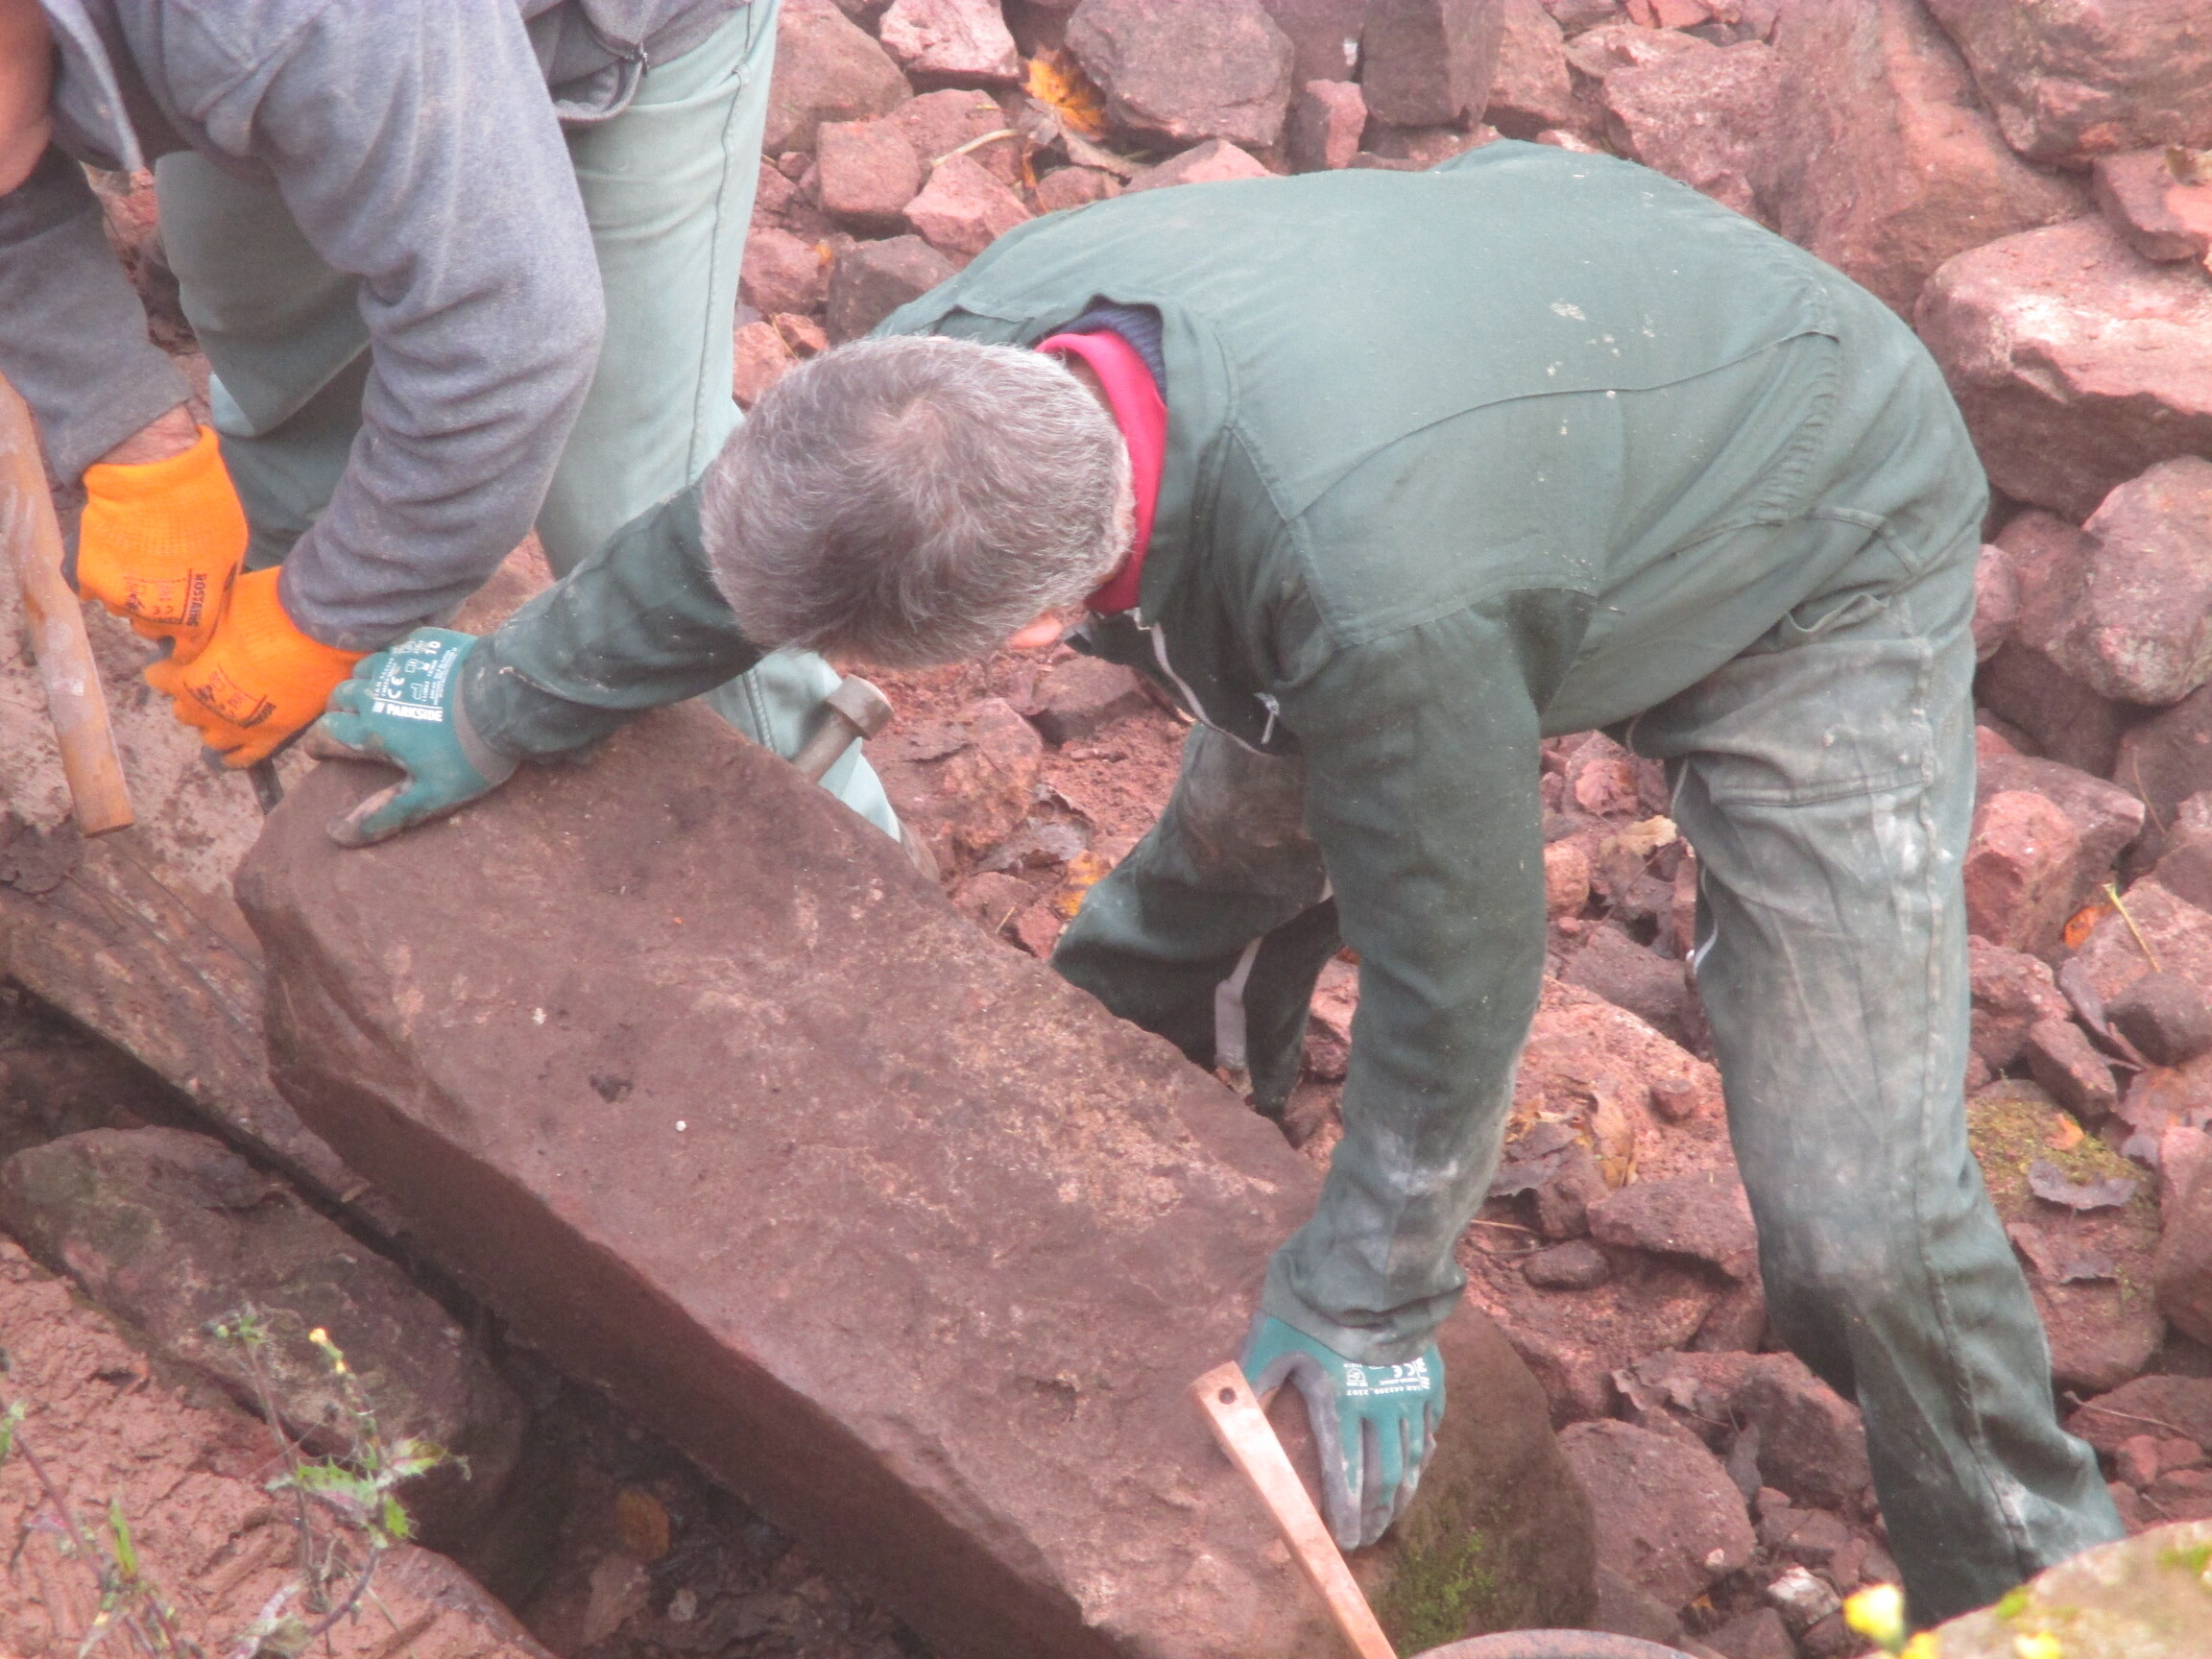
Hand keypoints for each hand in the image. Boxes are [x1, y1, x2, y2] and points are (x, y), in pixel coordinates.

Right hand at [77, 420, 246, 660]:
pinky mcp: (86, 576)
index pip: (188, 650)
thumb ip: (217, 585)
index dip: (188, 642)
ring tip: (140, 562)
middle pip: (152, 630)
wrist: (151, 473)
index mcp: (194, 617)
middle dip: (159, 615)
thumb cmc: (203, 508)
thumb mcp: (232, 552)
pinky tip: (113, 557)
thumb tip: (213, 596)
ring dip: (130, 594)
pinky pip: (91, 591)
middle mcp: (153, 617)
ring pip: (123, 610)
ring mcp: (117, 597)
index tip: (186, 632)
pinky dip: (102, 578)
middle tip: (165, 584)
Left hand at [144, 567, 363, 766]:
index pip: (157, 678)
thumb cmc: (266, 609)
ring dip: (214, 723)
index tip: (186, 653)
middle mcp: (201, 708)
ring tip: (231, 706)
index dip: (172, 664)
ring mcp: (234, 729)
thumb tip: (195, 628)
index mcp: (183, 676)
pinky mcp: (267, 740)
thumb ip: (202, 627)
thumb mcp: (218, 606)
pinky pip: (241, 759)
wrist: (318, 629)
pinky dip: (234, 756)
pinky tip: (235, 748)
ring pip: (209, 738)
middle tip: (215, 675)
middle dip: (194, 694)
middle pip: (183, 710)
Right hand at [305, 630, 518, 845]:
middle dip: (340, 713)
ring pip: (363, 671)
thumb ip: (384, 814)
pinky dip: (394, 662)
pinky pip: (394, 649)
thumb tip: (336, 835)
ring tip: (381, 698)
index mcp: (370, 729)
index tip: (322, 751)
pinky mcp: (424, 643)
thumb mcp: (429, 795)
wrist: (508, 701)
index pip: (325, 734)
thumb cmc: (469, 754)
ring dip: (365, 685)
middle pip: (339, 698)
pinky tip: (412, 672)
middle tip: (355, 725)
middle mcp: (374, 691)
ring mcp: (398, 662)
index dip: (319, 744)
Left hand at [1241, 1313, 1442, 1550]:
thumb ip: (1253, 1390)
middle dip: (1374, 1513)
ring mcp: (1408, 1390)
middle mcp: (1378, 1406)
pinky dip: (1424, 1449)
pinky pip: (1431, 1422)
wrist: (1365, 1264)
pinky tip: (1421, 1462)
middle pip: (1381, 1475)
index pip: (1344, 1475)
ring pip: (1411, 1455)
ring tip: (1394, 1514)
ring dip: (1401, 1491)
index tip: (1345, 1541)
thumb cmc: (1310, 1303)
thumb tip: (1222, 1433)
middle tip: (1369, 1539)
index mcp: (1337, 1405)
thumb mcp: (1270, 1342)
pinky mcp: (1428, 1371)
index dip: (1345, 1513)